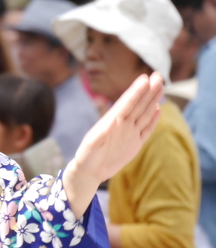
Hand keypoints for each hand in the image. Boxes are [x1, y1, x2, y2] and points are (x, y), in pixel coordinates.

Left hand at [62, 72, 163, 217]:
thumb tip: (110, 122)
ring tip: (160, 86)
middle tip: (158, 75)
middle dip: (148, 90)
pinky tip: (158, 109)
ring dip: (153, 100)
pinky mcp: (135, 143)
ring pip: (144, 114)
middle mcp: (122, 125)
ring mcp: (129, 133)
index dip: (136, 92)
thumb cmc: (86, 158)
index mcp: (111, 122)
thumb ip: (100, 135)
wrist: (89, 172)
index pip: (126, 104)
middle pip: (138, 105)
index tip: (144, 78)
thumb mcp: (90, 147)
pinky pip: (146, 129)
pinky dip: (153, 120)